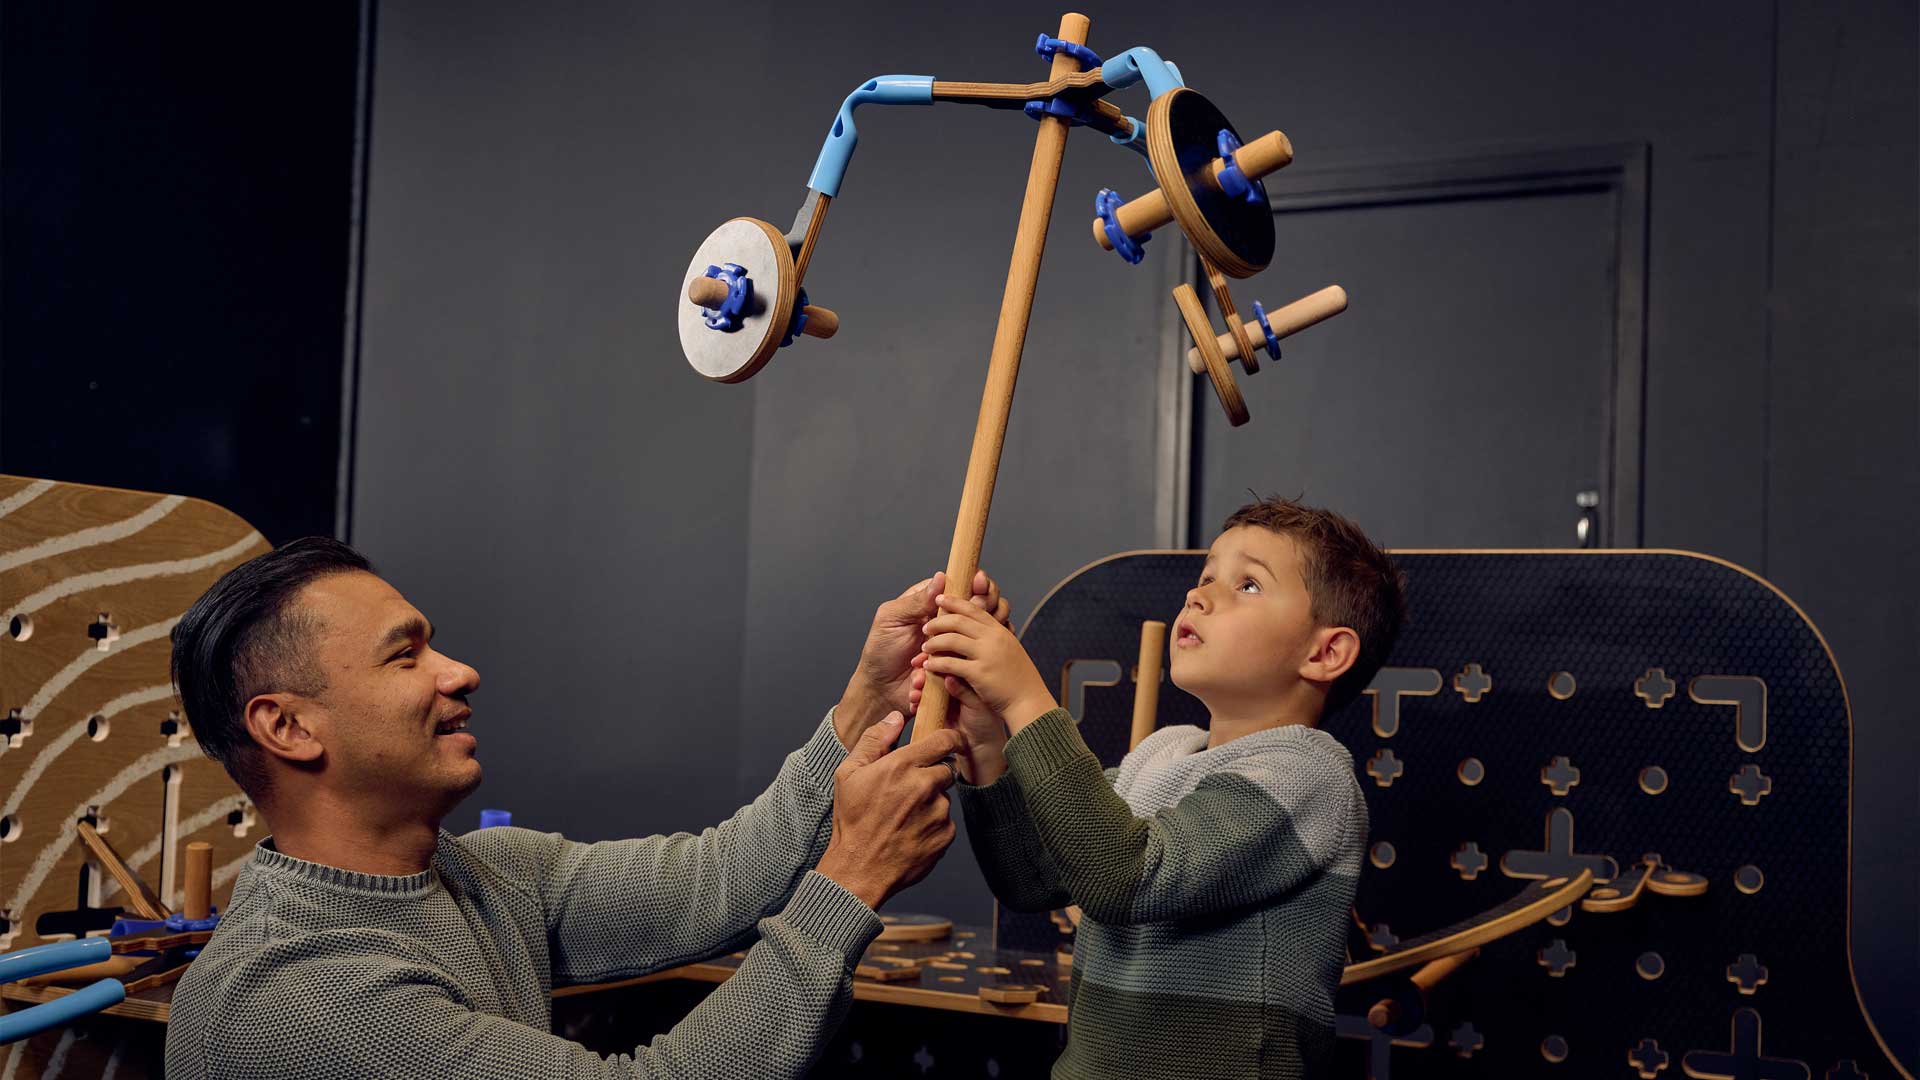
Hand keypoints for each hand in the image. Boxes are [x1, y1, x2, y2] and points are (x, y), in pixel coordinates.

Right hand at [815, 714, 964, 909]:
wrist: (858, 870)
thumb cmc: (851, 821)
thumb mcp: (849, 774)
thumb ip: (873, 740)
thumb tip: (895, 718)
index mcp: (902, 766)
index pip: (944, 740)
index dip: (950, 738)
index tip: (950, 741)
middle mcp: (924, 787)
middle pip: (946, 768)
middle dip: (932, 775)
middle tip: (909, 790)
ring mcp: (938, 813)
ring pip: (945, 797)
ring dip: (931, 802)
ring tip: (903, 816)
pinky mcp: (945, 836)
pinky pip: (946, 822)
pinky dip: (933, 825)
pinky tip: (910, 832)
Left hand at [836, 569, 1009, 748]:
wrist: (882, 689)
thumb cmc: (881, 651)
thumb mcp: (893, 619)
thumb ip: (917, 600)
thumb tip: (941, 577)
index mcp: (933, 604)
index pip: (962, 586)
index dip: (977, 584)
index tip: (979, 588)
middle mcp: (949, 622)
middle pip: (979, 609)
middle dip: (966, 620)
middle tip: (935, 636)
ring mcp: (956, 645)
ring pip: (977, 638)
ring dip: (945, 651)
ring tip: (917, 660)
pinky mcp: (958, 667)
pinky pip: (966, 665)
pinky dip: (942, 671)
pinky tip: (918, 677)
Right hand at [911, 657, 1007, 785]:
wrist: (979, 745)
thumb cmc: (986, 722)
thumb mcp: (977, 704)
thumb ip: (964, 691)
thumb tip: (949, 677)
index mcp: (968, 673)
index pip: (951, 658)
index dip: (938, 656)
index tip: (926, 658)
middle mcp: (954, 679)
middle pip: (934, 666)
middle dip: (923, 671)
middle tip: (919, 677)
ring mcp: (942, 691)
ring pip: (924, 680)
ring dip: (916, 684)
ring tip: (916, 692)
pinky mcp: (933, 704)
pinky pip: (920, 697)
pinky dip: (915, 699)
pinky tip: (914, 703)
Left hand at [921, 594, 1056, 733]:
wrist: (1029, 702)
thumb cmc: (1019, 680)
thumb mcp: (1009, 652)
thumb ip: (993, 639)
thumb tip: (975, 631)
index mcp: (1000, 631)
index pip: (974, 609)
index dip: (955, 602)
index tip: (940, 598)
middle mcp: (994, 638)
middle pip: (959, 621)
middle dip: (938, 622)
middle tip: (926, 626)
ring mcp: (987, 655)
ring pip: (952, 640)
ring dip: (934, 642)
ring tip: (924, 648)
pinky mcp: (979, 673)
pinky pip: (951, 664)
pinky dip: (936, 664)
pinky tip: (928, 666)